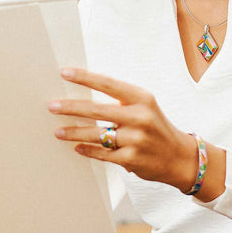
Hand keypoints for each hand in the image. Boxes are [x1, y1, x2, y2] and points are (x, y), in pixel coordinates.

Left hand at [49, 68, 200, 192]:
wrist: (179, 157)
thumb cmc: (155, 127)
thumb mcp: (145, 106)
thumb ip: (120, 100)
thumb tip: (85, 94)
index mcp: (142, 98)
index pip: (108, 84)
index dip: (85, 78)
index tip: (64, 73)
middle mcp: (140, 117)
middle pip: (97, 110)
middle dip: (71, 107)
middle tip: (52, 106)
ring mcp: (136, 139)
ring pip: (96, 135)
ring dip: (73, 132)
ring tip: (58, 131)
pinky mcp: (131, 159)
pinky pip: (102, 153)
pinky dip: (87, 150)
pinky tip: (77, 147)